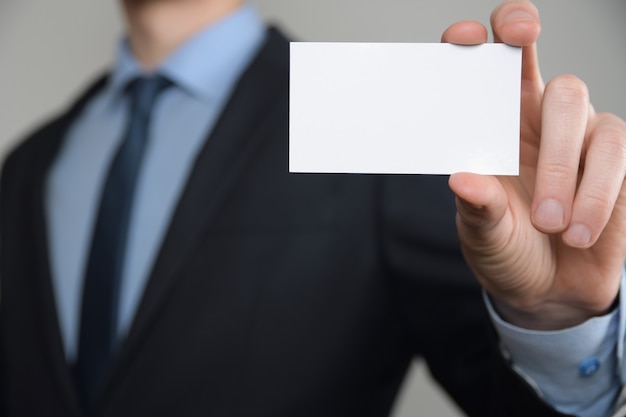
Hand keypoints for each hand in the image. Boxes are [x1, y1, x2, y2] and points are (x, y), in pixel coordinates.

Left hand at [443, 0, 625, 329]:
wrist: (546, 290)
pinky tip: (577, 231)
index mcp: (497, 126)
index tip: (469, 38)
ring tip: (551, 226)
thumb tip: (462, 180)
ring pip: (590, 119)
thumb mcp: (482, 232)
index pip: (498, 63)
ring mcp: (583, 140)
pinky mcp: (616, 163)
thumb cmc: (505, 248)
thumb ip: (477, 206)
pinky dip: (598, 196)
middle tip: (528, 172)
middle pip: (561, 88)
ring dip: (568, 175)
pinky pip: (618, 156)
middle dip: (552, 124)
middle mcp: (541, 123)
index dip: (488, 37)